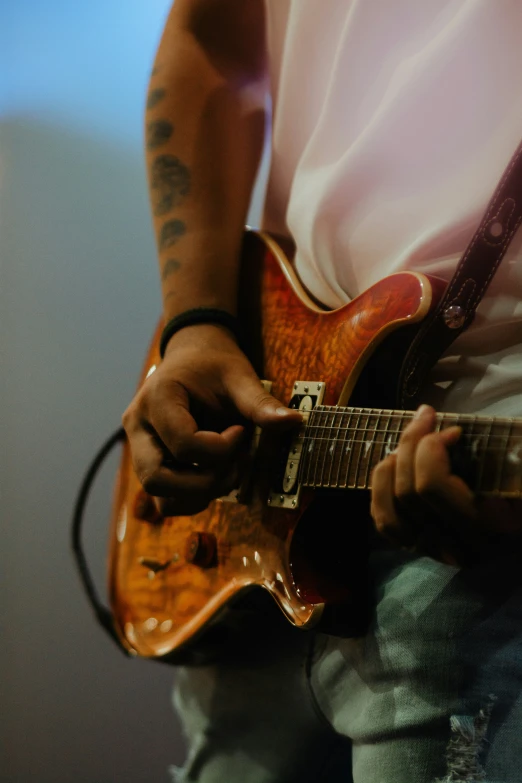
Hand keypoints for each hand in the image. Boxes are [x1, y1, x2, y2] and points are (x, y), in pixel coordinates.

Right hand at [122, 323, 301, 515]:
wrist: (193, 356)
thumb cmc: (214, 364)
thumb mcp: (239, 376)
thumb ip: (261, 402)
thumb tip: (295, 421)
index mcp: (156, 399)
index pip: (184, 446)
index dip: (222, 448)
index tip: (241, 430)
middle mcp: (138, 426)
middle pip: (157, 479)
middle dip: (205, 482)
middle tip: (234, 464)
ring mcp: (139, 448)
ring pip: (160, 498)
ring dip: (199, 495)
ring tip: (227, 470)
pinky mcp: (149, 462)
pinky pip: (165, 499)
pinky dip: (194, 497)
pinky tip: (216, 473)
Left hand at [370, 404, 521, 565]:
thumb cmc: (521, 480)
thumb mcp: (518, 462)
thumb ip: (497, 452)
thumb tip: (449, 433)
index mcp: (491, 525)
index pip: (431, 485)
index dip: (430, 446)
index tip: (453, 429)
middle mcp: (462, 547)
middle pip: (408, 492)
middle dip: (410, 444)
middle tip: (426, 418)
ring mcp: (439, 552)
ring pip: (389, 511)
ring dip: (391, 467)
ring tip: (407, 443)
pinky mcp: (423, 549)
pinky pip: (386, 523)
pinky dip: (382, 490)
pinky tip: (395, 467)